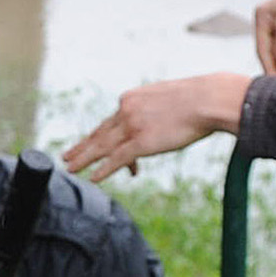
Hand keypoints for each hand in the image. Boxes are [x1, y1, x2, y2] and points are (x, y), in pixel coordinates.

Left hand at [64, 74, 250, 183]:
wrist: (208, 99)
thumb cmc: (199, 99)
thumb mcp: (169, 99)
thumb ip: (158, 110)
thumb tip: (164, 119)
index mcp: (132, 99)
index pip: (112, 122)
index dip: (103, 138)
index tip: (95, 148)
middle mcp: (126, 111)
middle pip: (100, 133)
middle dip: (83, 146)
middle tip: (67, 156)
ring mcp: (132, 126)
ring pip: (101, 146)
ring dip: (84, 159)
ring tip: (70, 168)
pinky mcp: (141, 141)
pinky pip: (116, 159)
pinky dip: (103, 169)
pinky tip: (93, 178)